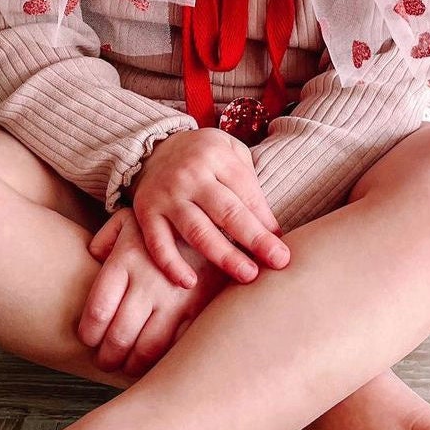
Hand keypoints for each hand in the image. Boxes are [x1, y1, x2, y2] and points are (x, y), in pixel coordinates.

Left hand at [78, 207, 227, 376]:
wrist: (218, 220)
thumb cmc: (167, 225)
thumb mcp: (132, 219)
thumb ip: (105, 238)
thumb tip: (93, 258)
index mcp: (126, 260)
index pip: (98, 311)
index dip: (89, 334)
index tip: (89, 340)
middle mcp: (148, 282)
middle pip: (118, 336)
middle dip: (107, 357)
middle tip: (105, 361)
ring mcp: (175, 298)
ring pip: (146, 349)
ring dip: (132, 366)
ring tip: (128, 366)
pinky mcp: (198, 309)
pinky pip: (175, 346)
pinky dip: (162, 362)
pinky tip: (156, 362)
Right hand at [128, 127, 289, 285]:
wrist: (154, 147)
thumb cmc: (204, 157)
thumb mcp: (231, 152)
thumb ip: (250, 184)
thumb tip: (271, 230)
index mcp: (217, 156)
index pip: (247, 193)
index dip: (266, 222)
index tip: (283, 248)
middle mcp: (191, 175)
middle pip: (227, 212)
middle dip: (255, 239)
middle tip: (277, 262)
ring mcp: (167, 194)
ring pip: (197, 230)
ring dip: (224, 256)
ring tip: (247, 275)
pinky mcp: (146, 211)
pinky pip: (158, 242)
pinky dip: (171, 264)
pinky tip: (189, 282)